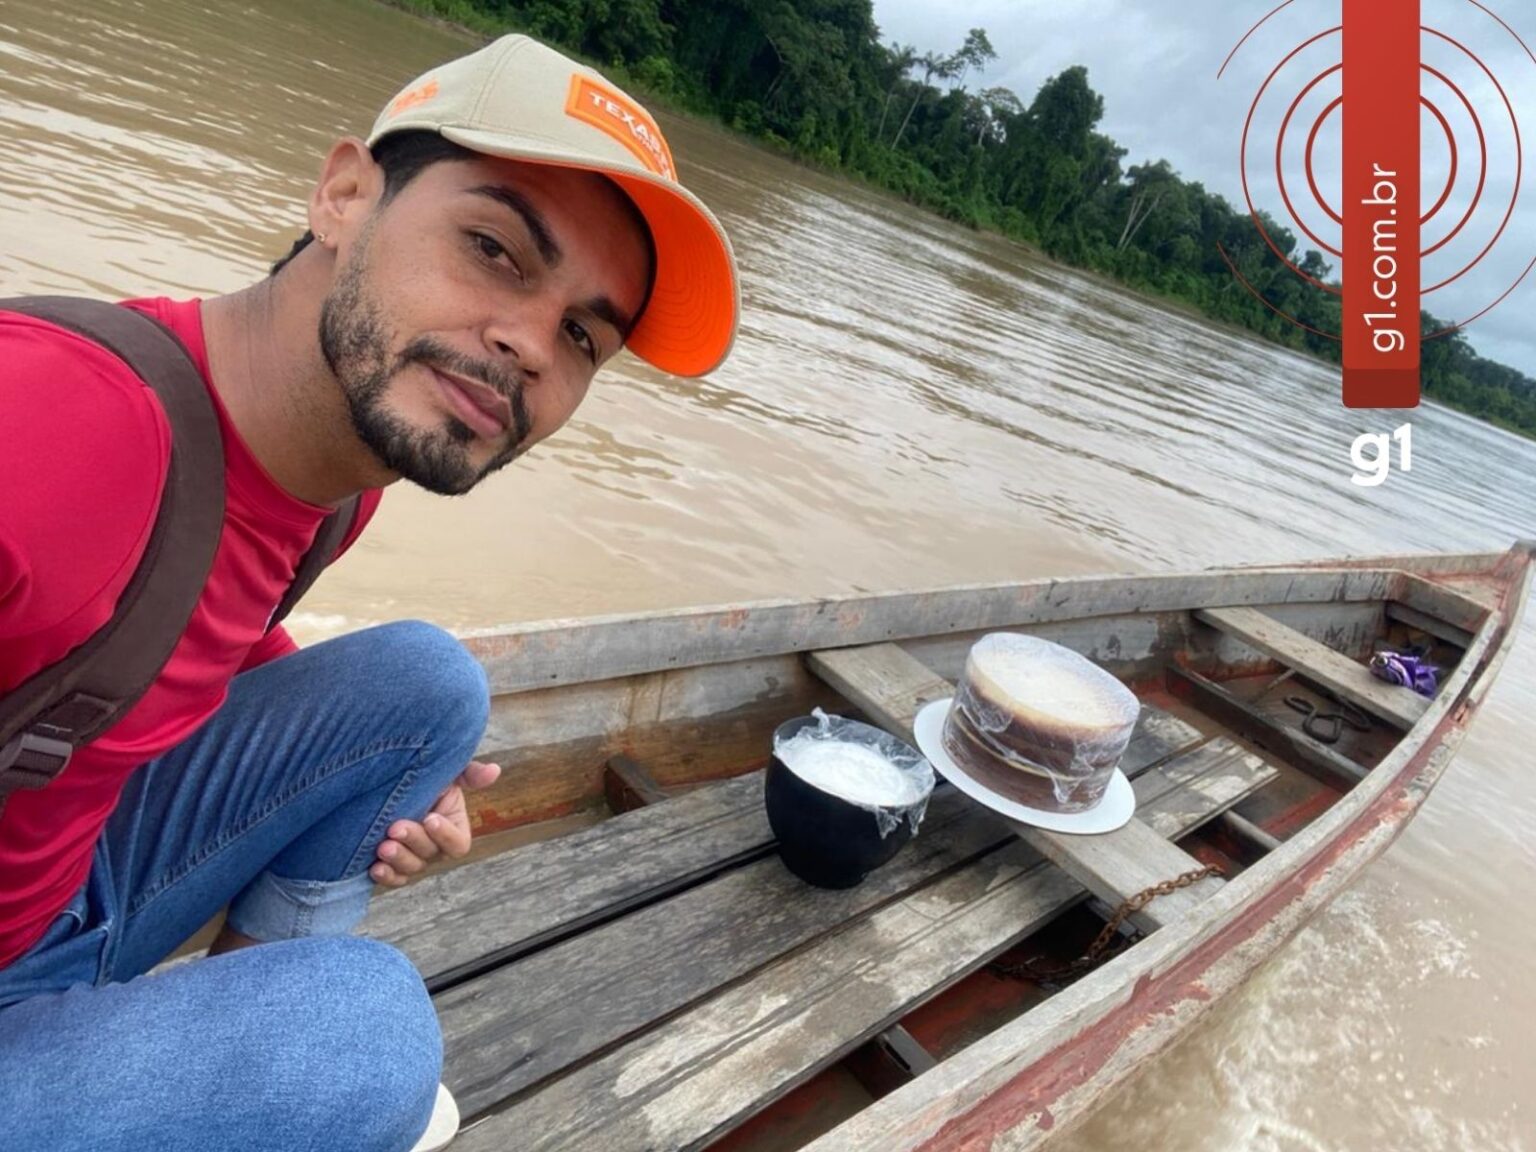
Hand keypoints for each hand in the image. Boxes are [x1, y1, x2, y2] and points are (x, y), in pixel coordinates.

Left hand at [370, 760, 501, 887]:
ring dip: (399, 860)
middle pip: (431, 855)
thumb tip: (494, 770)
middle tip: (395, 828)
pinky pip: (393, 879)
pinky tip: (375, 868)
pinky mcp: (391, 864)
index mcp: (453, 827)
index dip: (445, 835)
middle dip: (414, 842)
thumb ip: (470, 773)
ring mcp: (413, 857)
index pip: (458, 843)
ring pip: (412, 869)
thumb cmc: (423, 778)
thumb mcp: (448, 772)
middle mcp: (435, 847)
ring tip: (382, 847)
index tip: (430, 818)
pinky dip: (386, 876)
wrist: (386, 783)